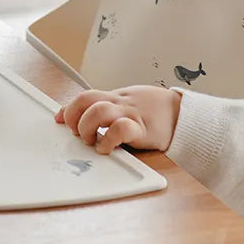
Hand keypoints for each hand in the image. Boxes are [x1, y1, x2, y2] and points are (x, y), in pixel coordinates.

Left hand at [55, 85, 180, 154]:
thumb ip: (105, 108)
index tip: (59, 119)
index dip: (68, 108)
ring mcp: (131, 113)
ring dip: (87, 126)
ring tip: (91, 140)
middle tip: (76, 132)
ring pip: (98, 110)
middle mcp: (119, 103)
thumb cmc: (154, 110)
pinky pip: (121, 128)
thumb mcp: (126, 104)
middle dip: (73, 116)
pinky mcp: (143, 128)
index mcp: (115, 97)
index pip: (85, 95)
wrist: (184, 114)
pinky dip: (108, 139)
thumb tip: (81, 116)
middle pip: (86, 99)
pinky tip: (106, 148)